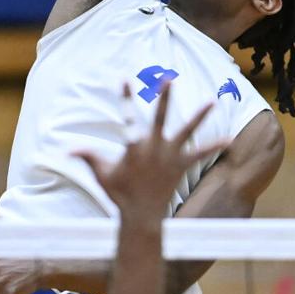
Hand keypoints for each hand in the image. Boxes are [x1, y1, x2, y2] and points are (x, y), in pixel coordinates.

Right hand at [72, 82, 228, 219]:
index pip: (127, 118)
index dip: (124, 97)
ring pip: (187, 131)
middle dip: (164, 98)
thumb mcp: (101, 174)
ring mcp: (170, 156)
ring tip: (212, 101)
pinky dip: (214, 146)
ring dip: (199, 116)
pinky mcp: (181, 165)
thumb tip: (65, 150)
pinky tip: (229, 138)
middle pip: (160, 117)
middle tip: (168, 79)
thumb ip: (86, 157)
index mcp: (134, 148)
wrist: (142, 215)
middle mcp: (154, 148)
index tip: (124, 79)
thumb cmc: (119, 194)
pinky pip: (200, 154)